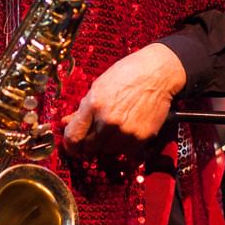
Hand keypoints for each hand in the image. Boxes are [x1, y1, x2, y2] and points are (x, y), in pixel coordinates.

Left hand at [62, 43, 185, 158]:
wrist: (157, 73)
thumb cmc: (126, 75)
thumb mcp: (98, 87)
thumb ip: (82, 109)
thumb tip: (66, 123)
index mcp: (94, 105)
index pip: (73, 137)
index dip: (70, 145)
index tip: (72, 147)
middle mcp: (108, 121)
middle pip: (90, 147)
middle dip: (90, 142)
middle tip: (96, 133)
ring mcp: (126, 131)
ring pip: (108, 151)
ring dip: (108, 144)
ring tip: (114, 127)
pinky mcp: (142, 137)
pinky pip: (126, 151)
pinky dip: (124, 144)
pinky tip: (127, 130)